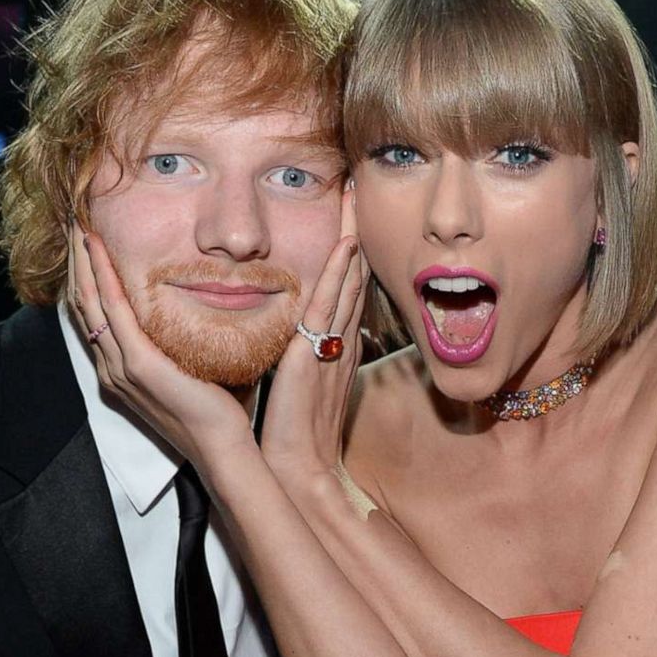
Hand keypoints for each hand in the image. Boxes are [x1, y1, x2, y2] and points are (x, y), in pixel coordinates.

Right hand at [65, 222, 252, 463]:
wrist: (221, 446)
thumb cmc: (216, 409)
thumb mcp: (190, 364)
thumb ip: (181, 337)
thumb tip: (200, 302)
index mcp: (120, 369)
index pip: (93, 314)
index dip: (85, 275)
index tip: (87, 241)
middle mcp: (111, 367)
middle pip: (83, 302)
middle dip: (77, 260)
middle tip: (75, 222)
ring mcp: (120, 367)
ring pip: (90, 301)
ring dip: (83, 260)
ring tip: (79, 225)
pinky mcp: (138, 365)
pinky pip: (114, 311)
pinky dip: (103, 276)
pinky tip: (98, 249)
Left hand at [260, 190, 367, 478]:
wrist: (298, 467)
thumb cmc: (294, 434)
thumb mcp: (300, 385)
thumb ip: (302, 357)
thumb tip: (296, 336)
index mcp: (336, 346)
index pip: (347, 289)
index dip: (352, 251)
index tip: (351, 214)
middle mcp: (340, 339)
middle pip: (354, 275)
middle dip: (358, 232)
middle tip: (362, 189)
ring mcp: (331, 344)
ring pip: (348, 281)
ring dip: (353, 237)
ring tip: (357, 198)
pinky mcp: (315, 353)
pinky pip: (331, 305)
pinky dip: (341, 272)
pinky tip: (347, 243)